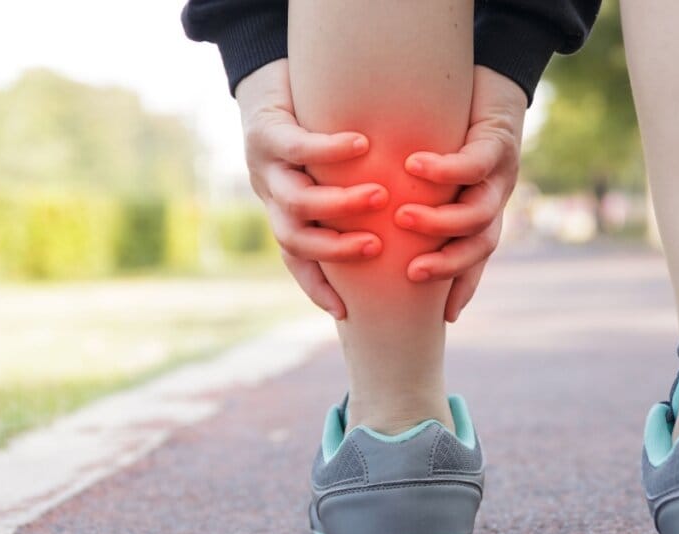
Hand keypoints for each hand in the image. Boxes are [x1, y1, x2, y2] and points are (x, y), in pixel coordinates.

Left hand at [236, 59, 387, 319]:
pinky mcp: (267, 131)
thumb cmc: (319, 130)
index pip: (298, 261)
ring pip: (295, 200)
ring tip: (378, 195)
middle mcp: (275, 196)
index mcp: (288, 214)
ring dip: (337, 204)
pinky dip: (329, 150)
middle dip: (335, 249)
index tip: (345, 311)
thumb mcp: (337, 175)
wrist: (273, 78)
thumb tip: (412, 238)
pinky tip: (362, 145)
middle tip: (376, 246)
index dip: (318, 288)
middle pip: (295, 239)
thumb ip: (363, 209)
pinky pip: (296, 146)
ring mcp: (267, 166)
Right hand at [394, 66, 525, 321]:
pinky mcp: (498, 140)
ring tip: (403, 217)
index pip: (474, 261)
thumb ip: (406, 205)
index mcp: (480, 213)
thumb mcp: (428, 175)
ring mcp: (500, 172)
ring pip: (480, 212)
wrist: (489, 75)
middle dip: (447, 264)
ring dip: (441, 221)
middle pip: (480, 245)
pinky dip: (444, 170)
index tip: (442, 317)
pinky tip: (414, 166)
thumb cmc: (448, 127)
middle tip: (412, 273)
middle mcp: (494, 198)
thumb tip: (369, 232)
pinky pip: (474, 162)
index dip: (460, 288)